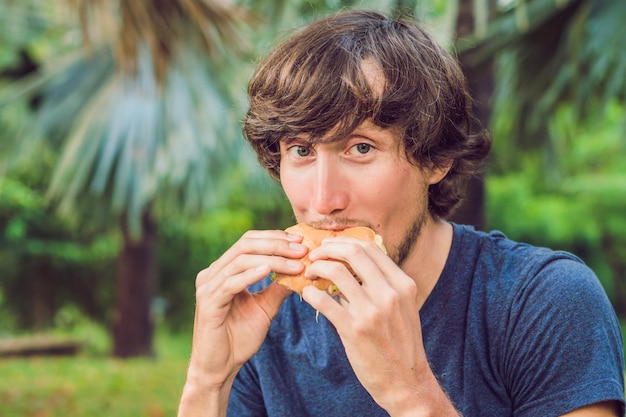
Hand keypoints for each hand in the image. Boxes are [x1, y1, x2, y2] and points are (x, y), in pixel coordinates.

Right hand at [185, 230, 306, 389]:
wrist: (220, 368)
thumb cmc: (239, 338)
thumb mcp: (265, 308)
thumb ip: (278, 287)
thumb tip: (302, 270)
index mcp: (223, 270)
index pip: (249, 241)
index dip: (275, 237)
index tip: (301, 242)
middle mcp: (211, 273)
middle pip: (245, 245)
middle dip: (277, 244)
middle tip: (302, 250)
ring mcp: (207, 286)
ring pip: (241, 260)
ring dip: (272, 259)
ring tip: (296, 264)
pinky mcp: (208, 303)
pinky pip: (231, 283)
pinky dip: (251, 274)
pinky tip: (270, 271)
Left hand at [302, 236, 456, 415]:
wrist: (406, 383)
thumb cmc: (400, 344)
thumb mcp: (403, 308)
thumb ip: (384, 285)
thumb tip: (354, 264)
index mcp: (403, 284)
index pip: (371, 248)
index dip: (345, 242)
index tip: (329, 246)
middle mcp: (390, 293)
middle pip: (354, 252)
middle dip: (327, 248)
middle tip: (313, 255)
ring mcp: (372, 311)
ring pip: (336, 271)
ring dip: (316, 268)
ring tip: (309, 274)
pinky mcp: (354, 329)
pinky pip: (324, 301)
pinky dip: (310, 293)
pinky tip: (306, 294)